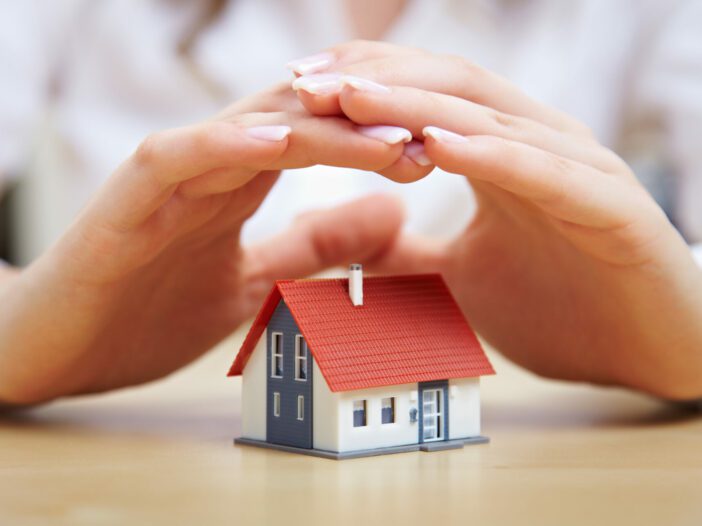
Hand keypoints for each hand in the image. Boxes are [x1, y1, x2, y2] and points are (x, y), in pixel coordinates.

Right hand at [0, 82, 428, 404]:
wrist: (55, 350)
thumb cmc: (146, 313)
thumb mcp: (256, 282)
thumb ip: (315, 246)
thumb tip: (392, 215)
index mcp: (239, 184)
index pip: (318, 145)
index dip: (377, 144)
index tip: (436, 155)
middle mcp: (208, 168)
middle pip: (297, 126)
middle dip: (364, 127)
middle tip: (431, 134)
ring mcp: (166, 179)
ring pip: (248, 130)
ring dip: (317, 129)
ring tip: (381, 131)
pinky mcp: (124, 201)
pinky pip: (177, 157)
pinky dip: (225, 144)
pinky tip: (277, 142)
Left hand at [293, 42, 701, 398]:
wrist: (649, 349)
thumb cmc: (562, 306)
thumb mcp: (459, 278)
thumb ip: (408, 256)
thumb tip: (351, 244)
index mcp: (503, 155)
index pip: (428, 97)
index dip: (366, 85)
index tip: (299, 88)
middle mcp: (538, 145)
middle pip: (449, 89)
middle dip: (375, 81)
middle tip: (304, 81)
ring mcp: (575, 169)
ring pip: (489, 120)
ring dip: (415, 106)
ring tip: (350, 97)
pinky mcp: (609, 205)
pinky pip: (541, 171)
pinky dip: (488, 155)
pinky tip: (436, 145)